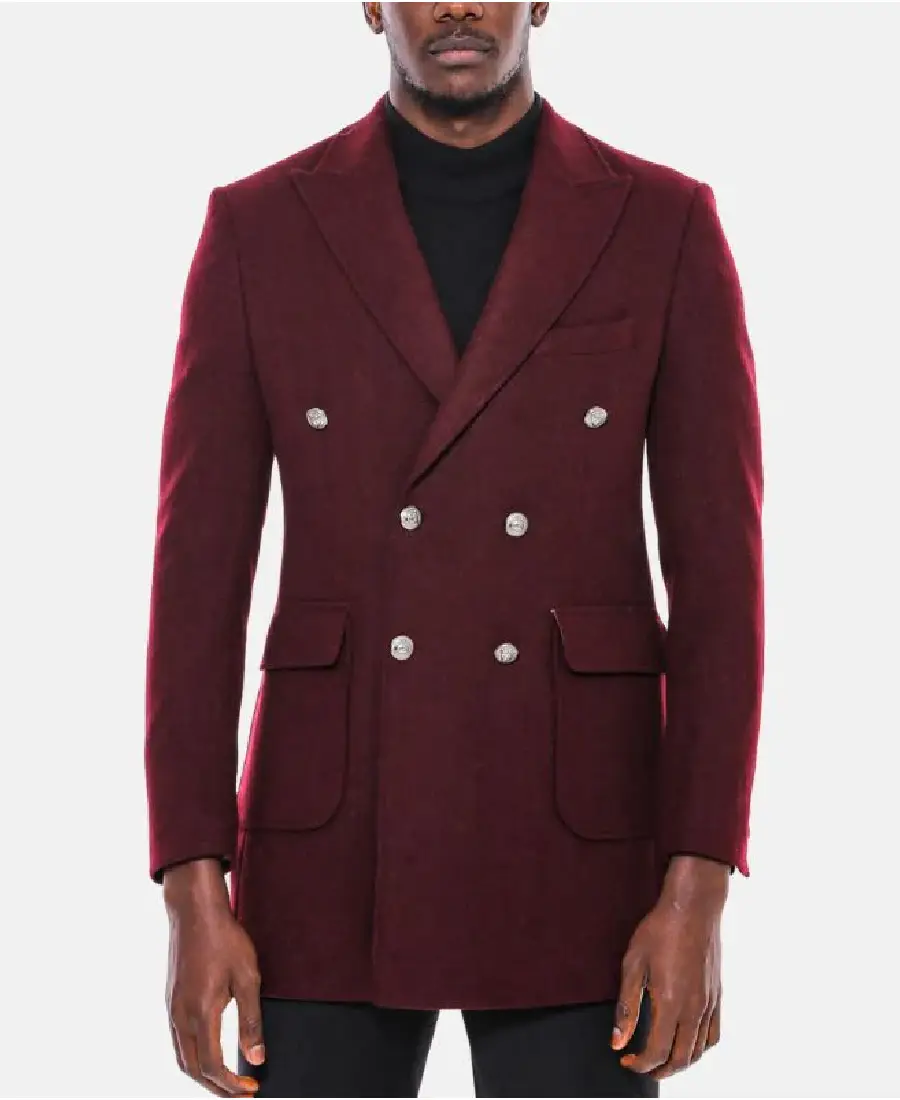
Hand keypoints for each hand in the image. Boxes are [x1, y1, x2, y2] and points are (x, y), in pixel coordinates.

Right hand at [163, 859, 264, 1096]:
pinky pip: (179, 1041)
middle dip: (216, 1088)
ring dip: (203, 1075)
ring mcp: (172, 1008)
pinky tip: (211, 1053)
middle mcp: (180, 1016)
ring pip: (182, 1057)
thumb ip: (251, 1021)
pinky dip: (194, 1057)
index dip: (231, 1085)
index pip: (212, 1066)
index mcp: (201, 1012)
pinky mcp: (172, 1000)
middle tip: (241, 1093)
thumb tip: (257, 1058)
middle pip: (192, 1070)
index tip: (251, 1089)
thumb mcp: (248, 978)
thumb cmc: (225, 939)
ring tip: (227, 1080)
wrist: (195, 912)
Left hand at [610, 855, 726, 1079]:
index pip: (656, 1052)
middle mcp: (693, 1009)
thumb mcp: (633, 964)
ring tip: (661, 1060)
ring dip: (679, 1063)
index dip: (639, 1064)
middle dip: (659, 1070)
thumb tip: (618, 1041)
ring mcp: (709, 1004)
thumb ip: (627, 1006)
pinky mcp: (717, 996)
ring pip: (698, 1051)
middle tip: (641, 1065)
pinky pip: (713, 1035)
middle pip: (680, 1059)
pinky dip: (700, 1049)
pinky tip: (687, 1043)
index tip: (625, 1060)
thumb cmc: (659, 931)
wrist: (693, 907)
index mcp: (670, 1003)